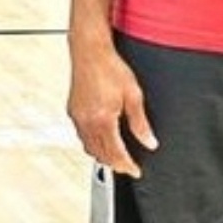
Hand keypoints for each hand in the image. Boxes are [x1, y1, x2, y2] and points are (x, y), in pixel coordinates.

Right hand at [67, 42, 157, 177]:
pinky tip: (101, 139)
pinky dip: (92, 143)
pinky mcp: (72, 110)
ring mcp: (77, 117)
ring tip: (116, 157)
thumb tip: (149, 142)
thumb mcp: (133, 95)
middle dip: (115, 164)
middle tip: (128, 166)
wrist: (90, 51)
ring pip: (88, 147)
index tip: (135, 171)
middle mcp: (86, 121)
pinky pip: (81, 135)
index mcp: (103, 120)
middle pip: (100, 154)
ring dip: (102, 155)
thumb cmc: (111, 68)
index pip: (115, 153)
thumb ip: (140, 123)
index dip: (127, 165)